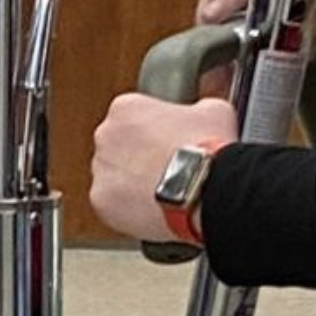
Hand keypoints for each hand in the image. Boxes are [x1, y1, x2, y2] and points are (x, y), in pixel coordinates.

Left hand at [89, 91, 237, 245]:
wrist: (203, 190)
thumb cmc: (206, 149)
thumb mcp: (214, 111)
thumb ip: (198, 108)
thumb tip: (203, 111)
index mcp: (126, 108)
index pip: (134, 116)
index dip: (155, 131)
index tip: (169, 142)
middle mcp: (105, 135)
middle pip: (119, 146)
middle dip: (139, 157)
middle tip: (167, 169)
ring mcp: (101, 169)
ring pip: (115, 176)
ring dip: (133, 183)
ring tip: (163, 191)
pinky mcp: (102, 200)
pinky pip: (113, 204)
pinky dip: (129, 208)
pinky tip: (154, 207)